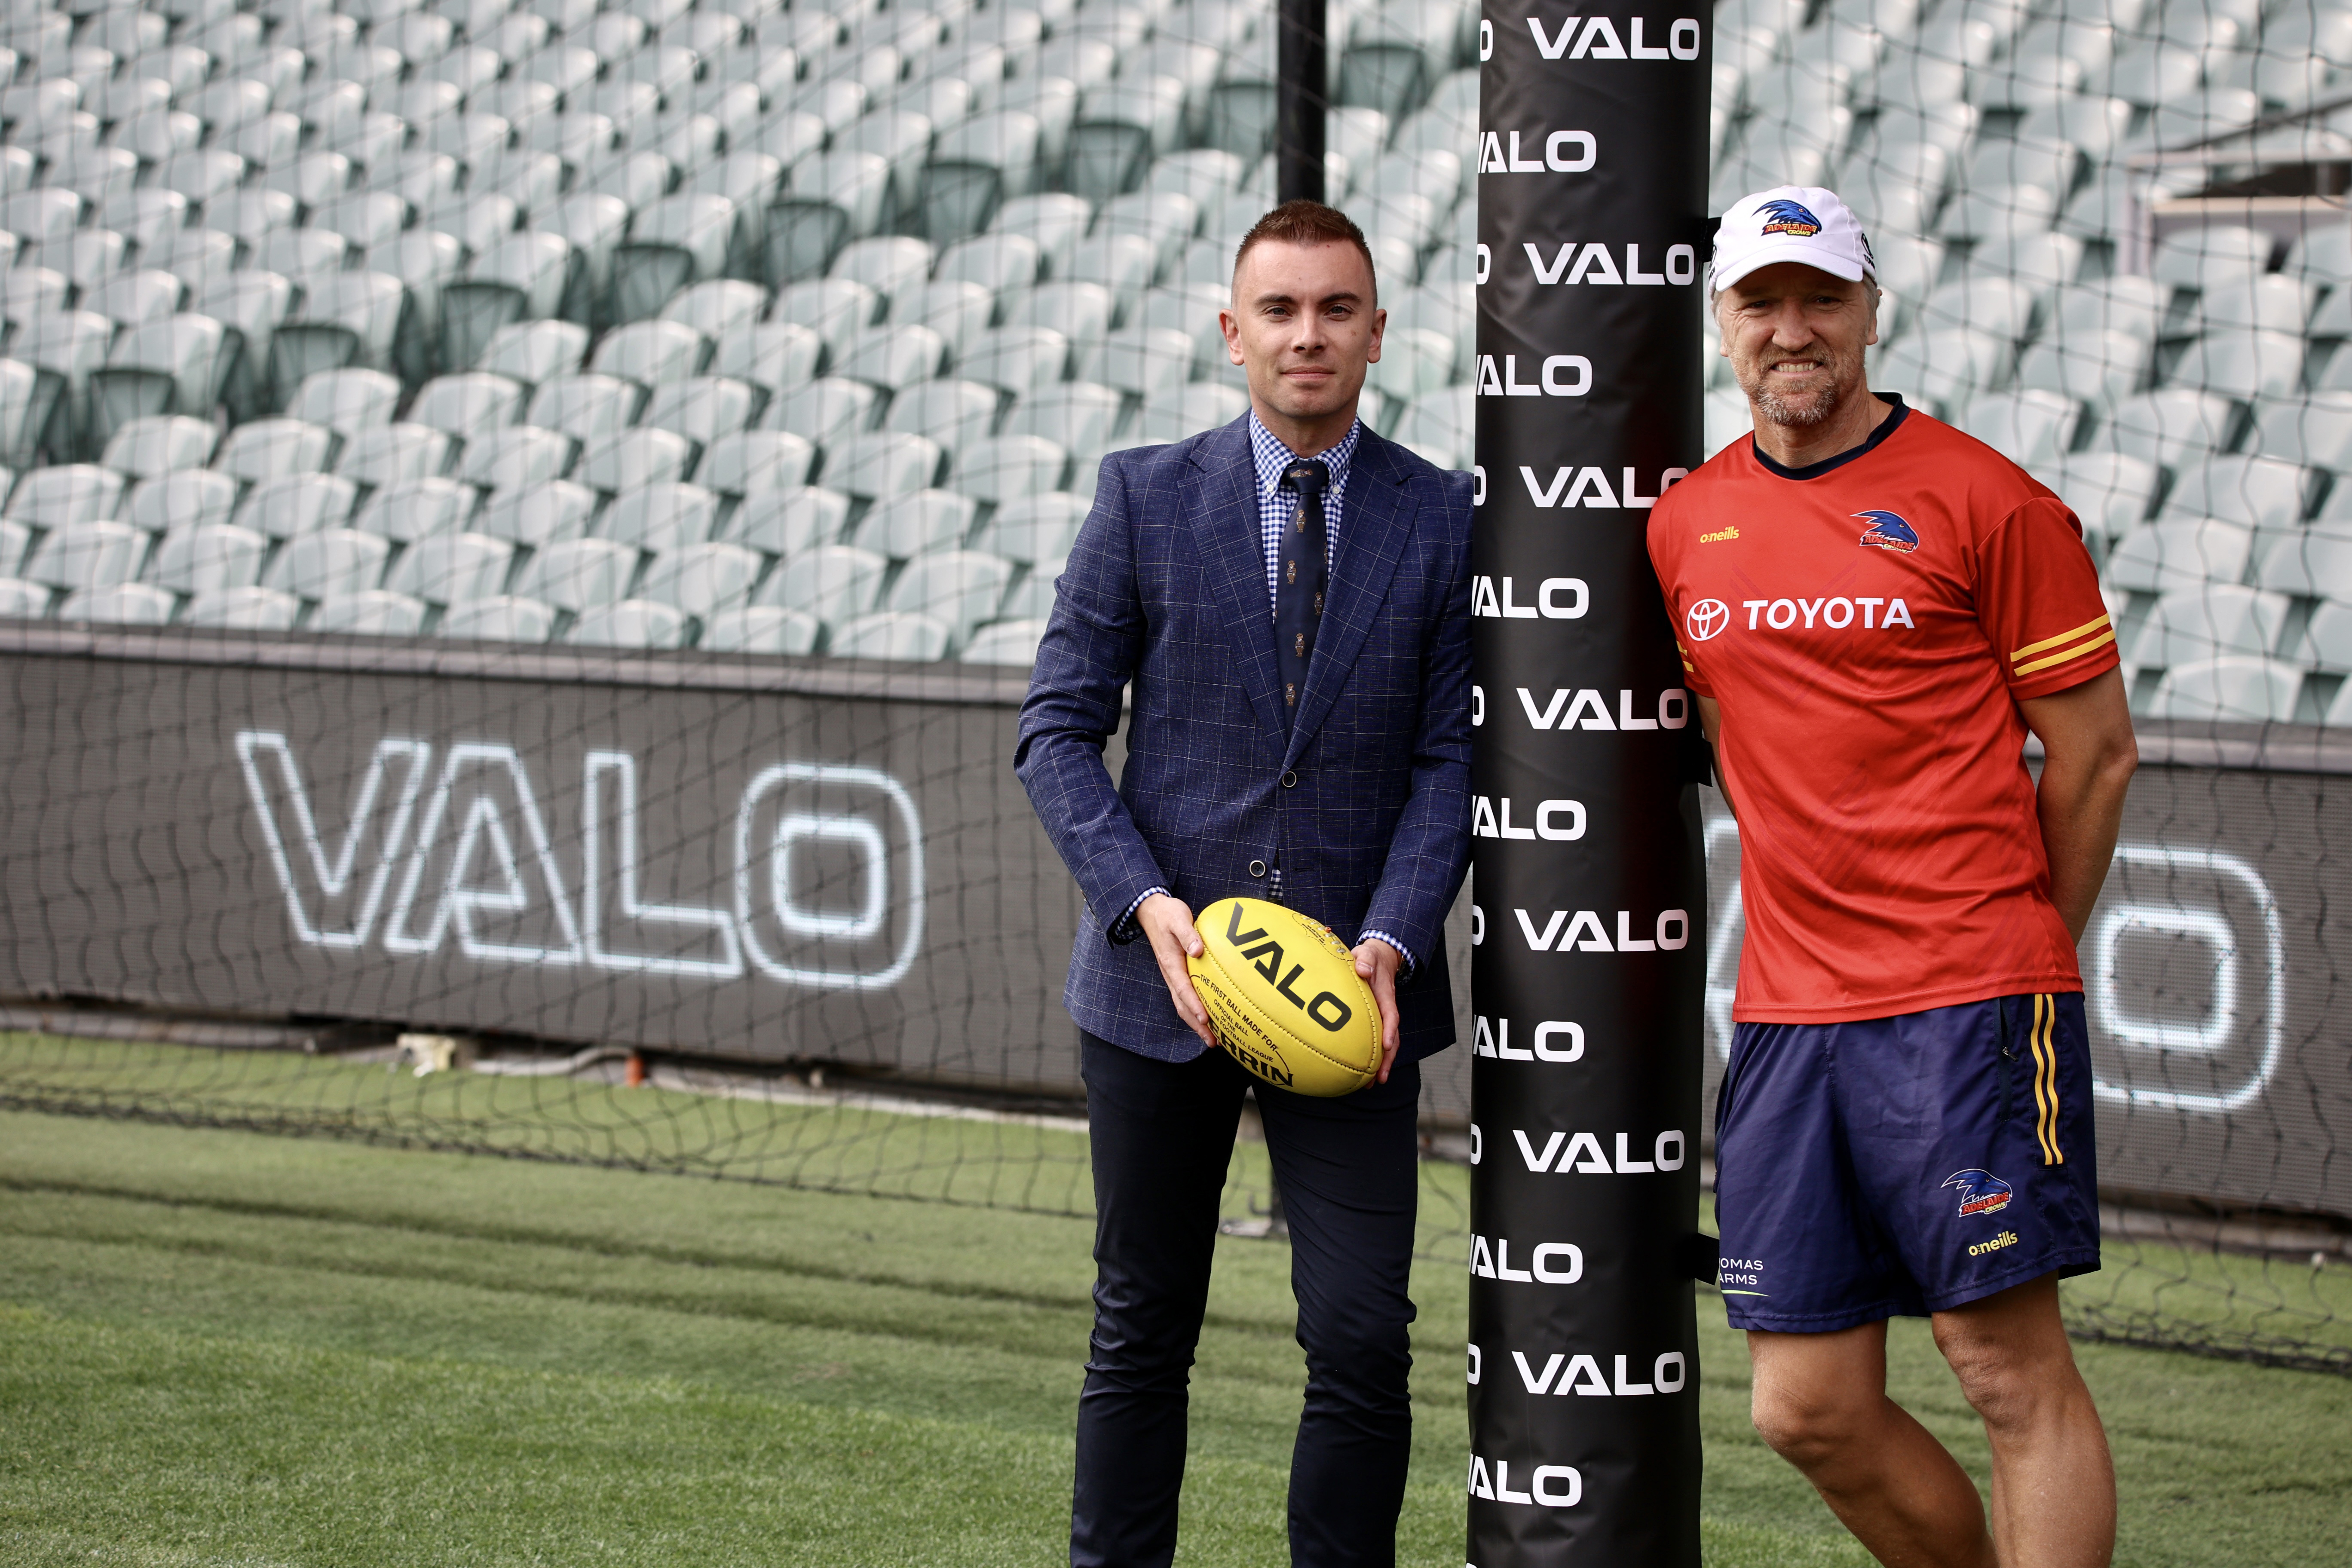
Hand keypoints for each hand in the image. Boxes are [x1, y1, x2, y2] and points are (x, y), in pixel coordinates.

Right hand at [1138, 894, 1216, 1047]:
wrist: (1151, 911)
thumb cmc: (1167, 914)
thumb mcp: (1178, 919)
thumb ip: (1188, 934)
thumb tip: (1198, 950)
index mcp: (1171, 963)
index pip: (1183, 989)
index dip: (1194, 1006)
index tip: (1206, 1020)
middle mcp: (1170, 974)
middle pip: (1183, 1006)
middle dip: (1197, 1026)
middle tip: (1213, 1042)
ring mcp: (1172, 976)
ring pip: (1183, 1005)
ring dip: (1197, 1024)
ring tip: (1213, 1039)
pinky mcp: (1177, 974)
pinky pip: (1186, 998)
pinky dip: (1196, 1012)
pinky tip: (1209, 1018)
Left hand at [1353, 939, 1402, 1083]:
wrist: (1377, 958)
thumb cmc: (1369, 957)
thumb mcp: (1367, 953)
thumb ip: (1365, 959)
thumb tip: (1362, 968)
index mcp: (1385, 995)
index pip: (1390, 1014)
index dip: (1390, 1029)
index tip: (1386, 1044)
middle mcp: (1387, 1009)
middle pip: (1392, 1037)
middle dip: (1387, 1059)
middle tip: (1379, 1078)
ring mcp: (1382, 1017)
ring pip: (1386, 1043)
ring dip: (1382, 1064)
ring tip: (1372, 1083)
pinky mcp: (1376, 1021)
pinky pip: (1377, 1040)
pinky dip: (1374, 1057)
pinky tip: (1363, 1072)